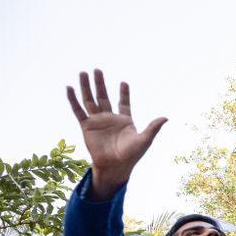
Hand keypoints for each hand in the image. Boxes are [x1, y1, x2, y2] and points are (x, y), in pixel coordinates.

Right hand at [67, 70, 167, 199]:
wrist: (115, 166)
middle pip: (103, 97)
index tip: (124, 83)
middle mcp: (110, 118)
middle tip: (97, 70)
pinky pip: (78, 110)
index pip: (124, 103)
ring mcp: (97, 121)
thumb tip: (166, 117)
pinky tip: (69, 88)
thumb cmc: (131, 155)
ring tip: (83, 73)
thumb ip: (153, 128)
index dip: (124, 93)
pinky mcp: (86, 126)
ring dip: (86, 87)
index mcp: (124, 120)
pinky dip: (73, 100)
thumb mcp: (144, 140)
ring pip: (90, 100)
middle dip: (100, 84)